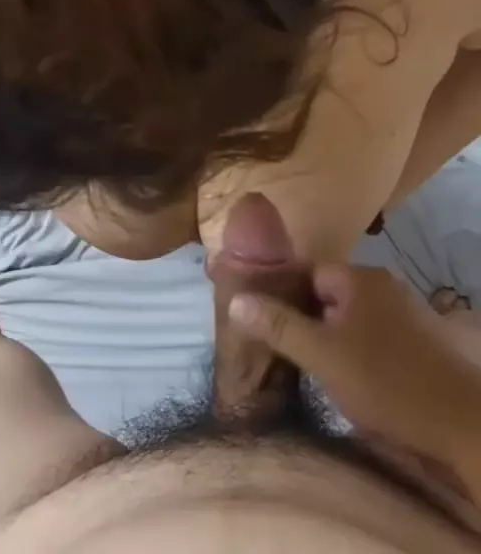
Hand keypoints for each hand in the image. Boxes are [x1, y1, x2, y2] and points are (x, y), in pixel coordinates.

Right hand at [230, 264, 480, 470]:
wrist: (463, 420)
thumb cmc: (387, 382)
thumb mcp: (323, 356)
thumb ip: (280, 326)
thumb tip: (236, 299)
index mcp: (360, 280)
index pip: (309, 273)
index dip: (283, 295)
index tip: (262, 323)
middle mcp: (386, 286)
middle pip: (332, 295)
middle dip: (308, 321)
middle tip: (283, 353)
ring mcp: (410, 313)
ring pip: (356, 319)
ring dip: (335, 340)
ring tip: (313, 371)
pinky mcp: (424, 343)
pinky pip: (379, 337)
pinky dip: (361, 353)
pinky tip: (353, 381)